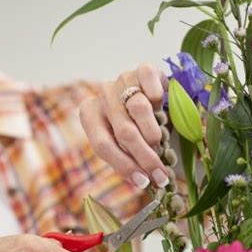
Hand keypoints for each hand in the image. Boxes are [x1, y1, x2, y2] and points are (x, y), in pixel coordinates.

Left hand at [80, 63, 169, 189]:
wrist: (146, 91)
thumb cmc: (133, 123)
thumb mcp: (122, 142)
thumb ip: (127, 158)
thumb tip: (143, 183)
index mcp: (90, 115)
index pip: (103, 145)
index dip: (124, 166)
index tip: (143, 182)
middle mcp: (103, 96)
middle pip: (124, 132)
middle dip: (145, 157)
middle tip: (160, 175)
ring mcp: (122, 80)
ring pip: (138, 109)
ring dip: (153, 133)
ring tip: (160, 144)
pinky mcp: (142, 69)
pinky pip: (150, 83)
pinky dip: (157, 96)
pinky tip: (161, 107)